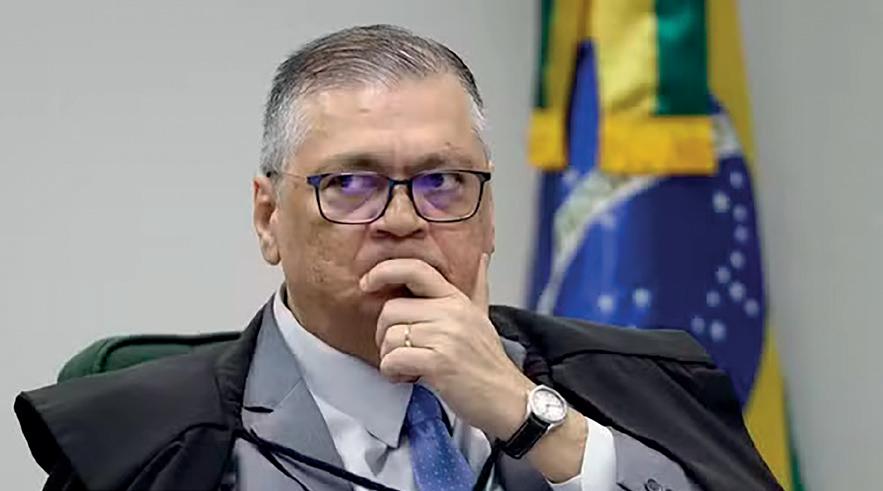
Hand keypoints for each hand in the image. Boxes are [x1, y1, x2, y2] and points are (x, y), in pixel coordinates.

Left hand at [361, 254, 533, 439]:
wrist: (509, 399)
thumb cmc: (489, 363)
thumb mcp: (483, 317)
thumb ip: (478, 288)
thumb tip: (482, 257)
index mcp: (457, 299)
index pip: (415, 269)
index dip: (384, 271)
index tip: (366, 283)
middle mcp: (452, 312)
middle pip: (391, 310)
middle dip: (383, 334)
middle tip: (396, 351)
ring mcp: (446, 336)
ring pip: (390, 337)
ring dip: (388, 358)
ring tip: (405, 368)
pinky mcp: (439, 362)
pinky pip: (394, 359)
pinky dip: (392, 372)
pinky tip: (406, 378)